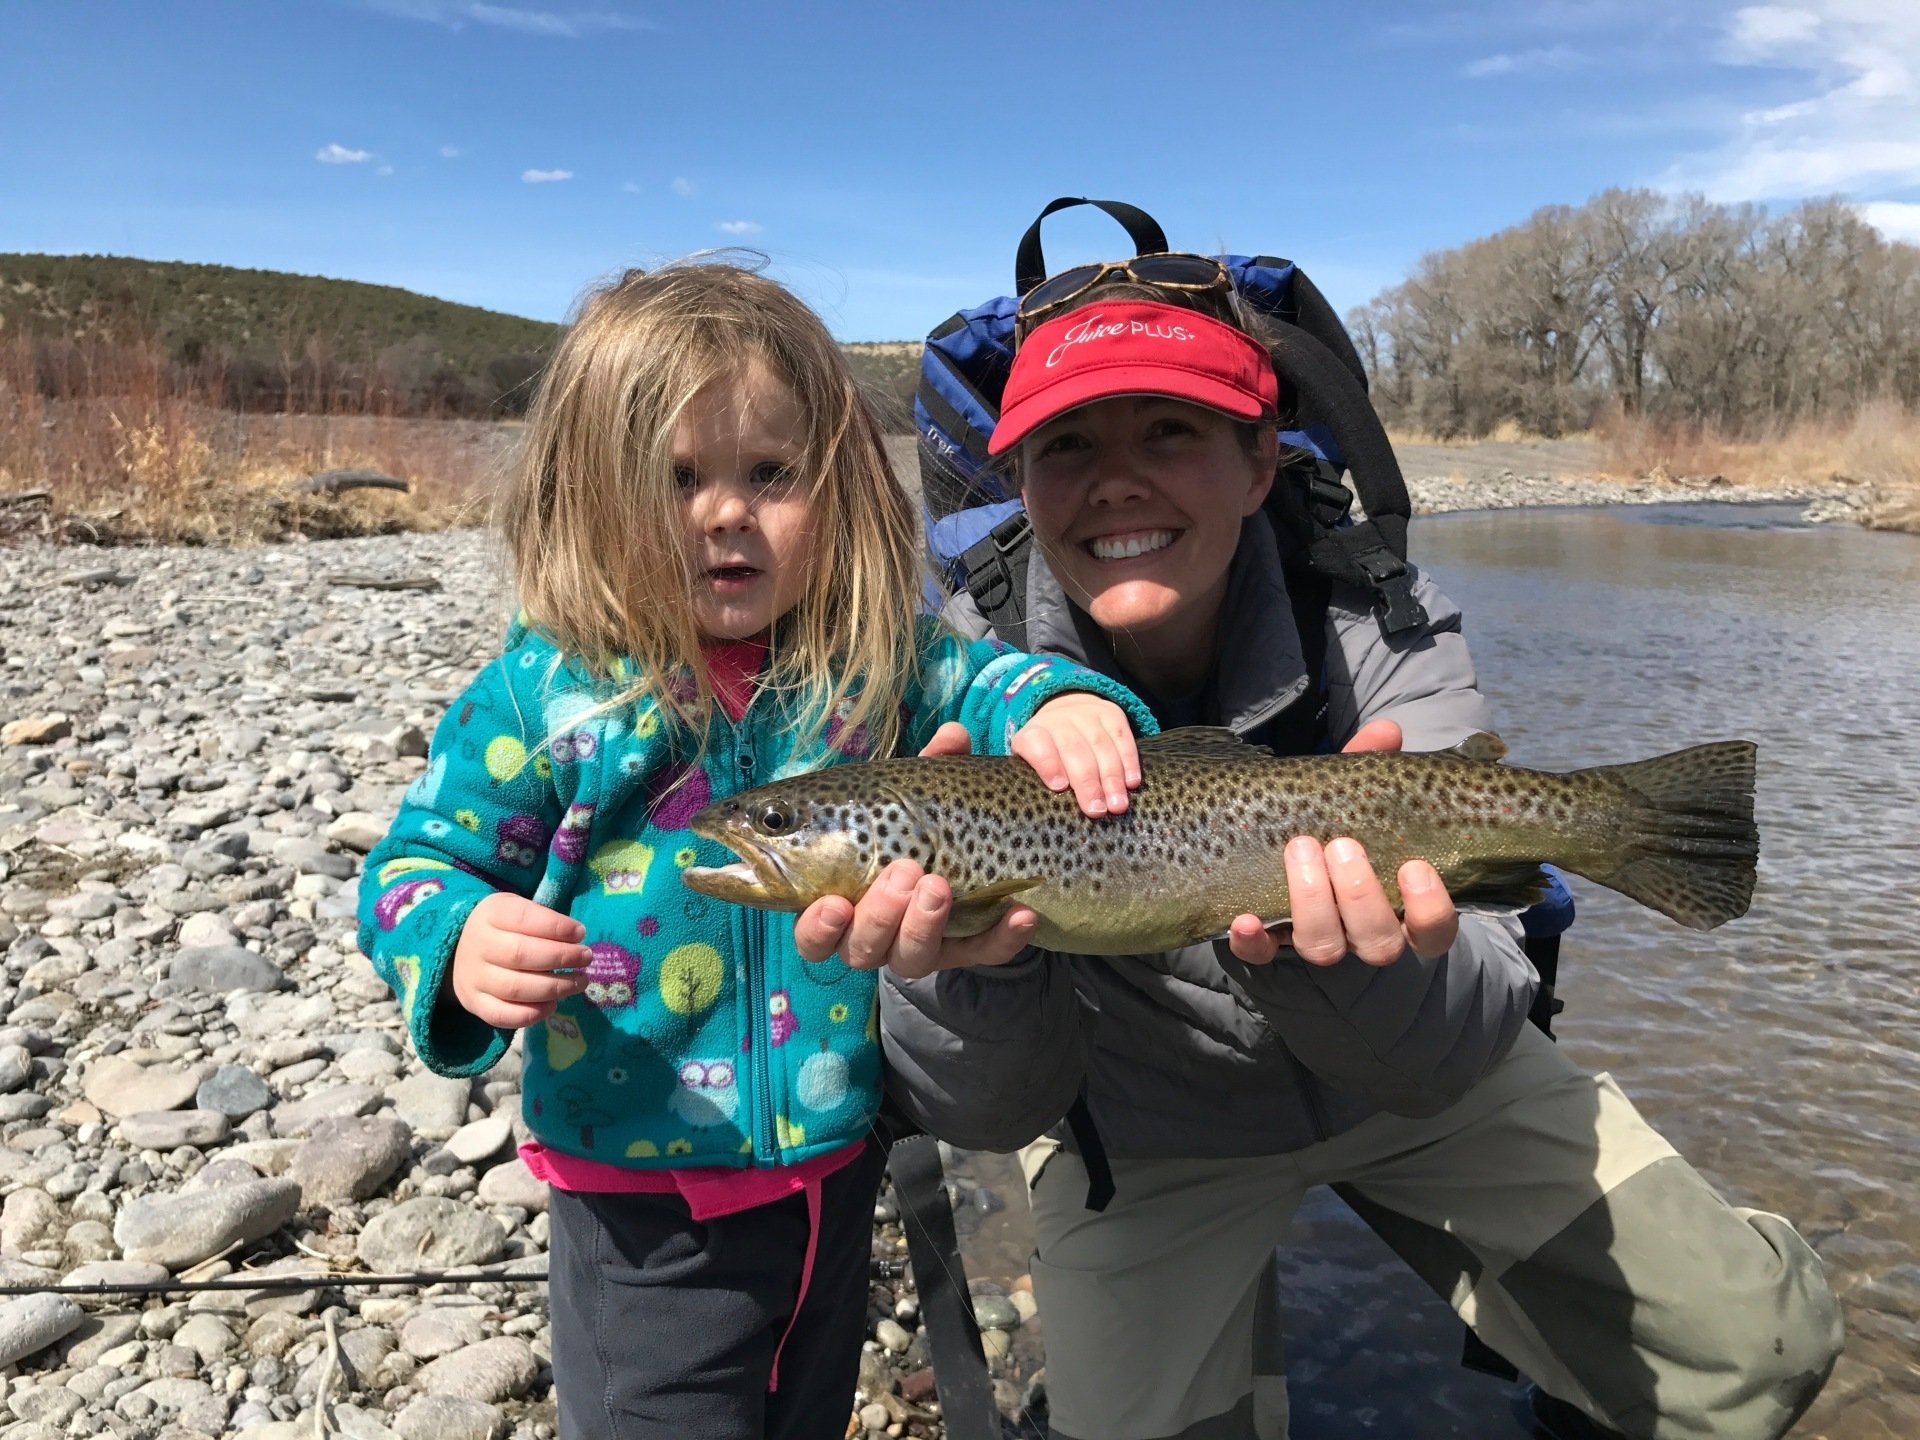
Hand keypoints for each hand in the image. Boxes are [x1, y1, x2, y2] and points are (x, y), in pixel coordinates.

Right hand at [450, 892, 592, 1027]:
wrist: (463, 949)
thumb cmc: (503, 927)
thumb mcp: (518, 908)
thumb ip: (543, 919)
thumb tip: (576, 937)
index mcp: (490, 915)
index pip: (523, 918)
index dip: (556, 927)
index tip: (580, 933)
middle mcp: (478, 946)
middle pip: (520, 954)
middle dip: (561, 957)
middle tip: (586, 958)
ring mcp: (473, 978)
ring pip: (515, 988)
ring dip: (555, 987)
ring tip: (579, 982)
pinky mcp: (474, 1003)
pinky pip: (502, 1015)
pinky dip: (532, 1014)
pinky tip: (553, 1005)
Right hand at [793, 722, 1036, 975]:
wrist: (970, 850)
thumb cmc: (918, 820)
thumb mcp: (920, 793)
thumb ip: (931, 767)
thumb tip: (952, 737)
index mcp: (842, 902)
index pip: (812, 933)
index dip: (816, 927)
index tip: (832, 903)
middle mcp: (874, 933)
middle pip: (861, 948)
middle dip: (880, 914)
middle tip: (905, 871)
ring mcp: (920, 945)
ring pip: (911, 960)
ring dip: (924, 925)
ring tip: (942, 885)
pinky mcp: (967, 949)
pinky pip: (983, 953)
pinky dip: (1001, 937)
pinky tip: (1021, 912)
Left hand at [1010, 693, 1141, 817]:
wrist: (1068, 713)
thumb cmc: (1050, 752)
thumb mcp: (1034, 762)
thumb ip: (1040, 780)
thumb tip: (1056, 813)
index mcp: (1034, 734)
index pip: (1037, 745)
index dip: (1048, 764)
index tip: (1060, 786)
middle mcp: (1059, 720)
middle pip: (1073, 749)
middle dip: (1087, 782)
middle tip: (1096, 809)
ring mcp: (1087, 714)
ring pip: (1101, 745)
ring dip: (1112, 777)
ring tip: (1117, 804)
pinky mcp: (1111, 713)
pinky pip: (1122, 737)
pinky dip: (1129, 761)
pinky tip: (1131, 782)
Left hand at [1225, 719, 1459, 967]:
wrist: (1273, 859)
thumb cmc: (1333, 828)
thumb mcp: (1353, 800)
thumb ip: (1370, 770)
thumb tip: (1386, 730)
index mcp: (1397, 907)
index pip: (1433, 932)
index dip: (1430, 910)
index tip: (1414, 868)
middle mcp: (1361, 934)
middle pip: (1376, 941)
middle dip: (1358, 893)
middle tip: (1340, 844)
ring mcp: (1315, 942)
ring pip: (1325, 947)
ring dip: (1313, 901)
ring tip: (1300, 848)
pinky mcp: (1267, 945)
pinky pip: (1261, 956)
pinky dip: (1253, 941)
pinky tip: (1244, 918)